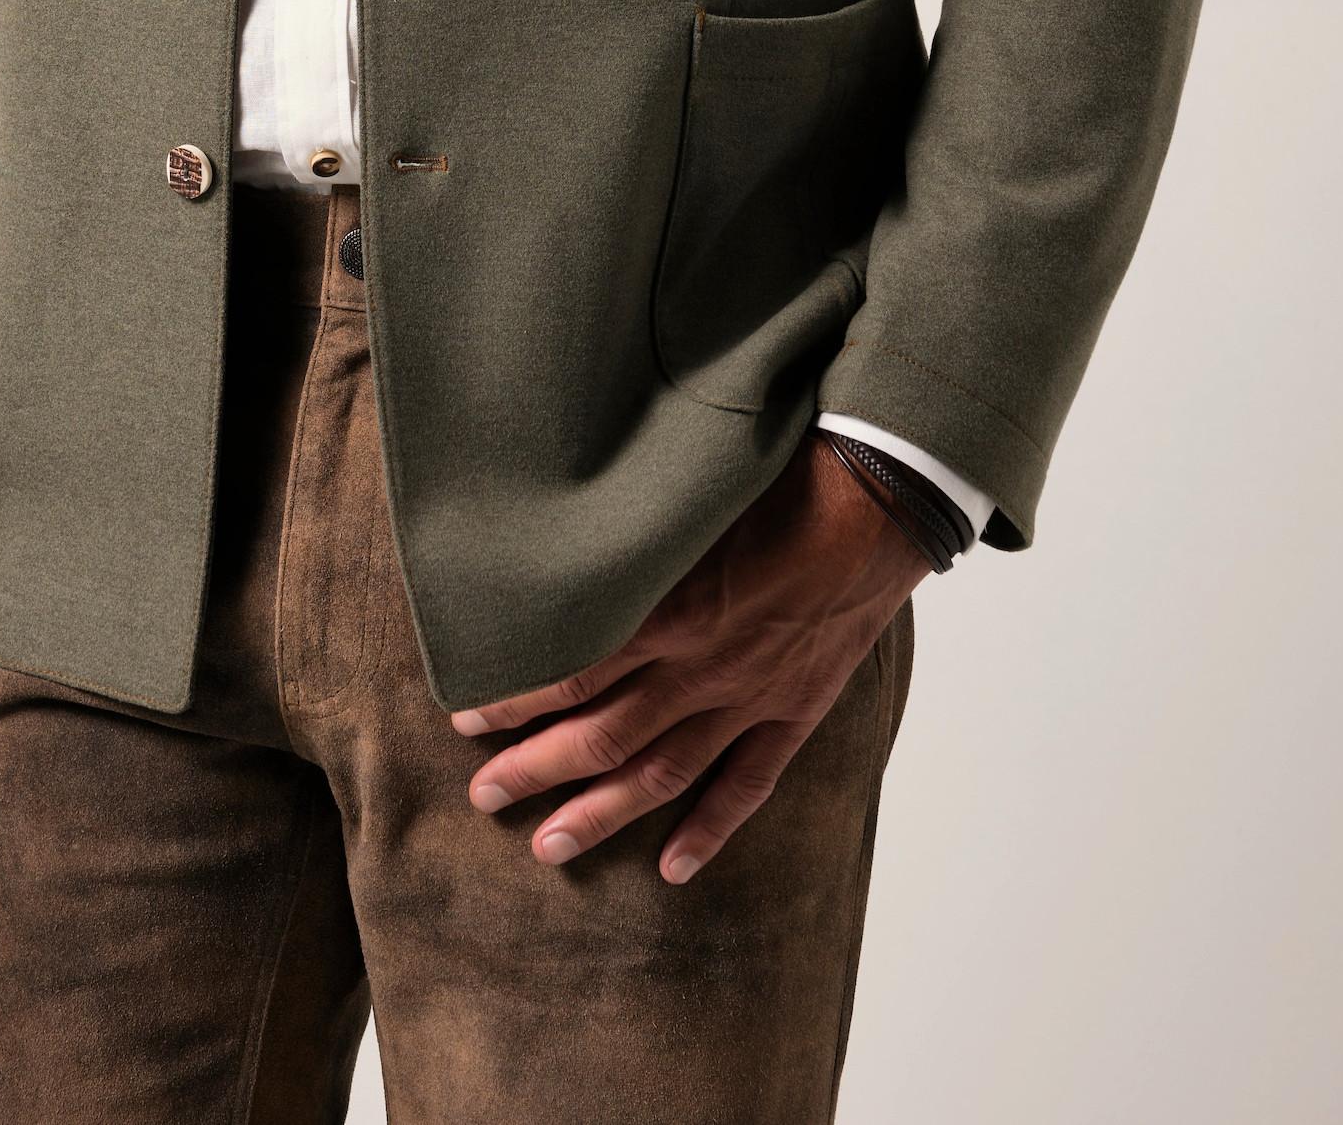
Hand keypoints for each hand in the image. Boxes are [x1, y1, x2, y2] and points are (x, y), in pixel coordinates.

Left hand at [451, 431, 925, 883]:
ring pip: (663, 771)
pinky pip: (747, 785)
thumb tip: (561, 529)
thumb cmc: (782, 475)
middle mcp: (703, 664)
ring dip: (602, 813)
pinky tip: (673, 867)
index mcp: (672, 607)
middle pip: (604, 734)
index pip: (574, 668)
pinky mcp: (795, 709)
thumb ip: (631, 529)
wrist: (877, 498)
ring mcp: (751, 696)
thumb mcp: (690, 494)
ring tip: (548, 847)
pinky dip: (710, 830)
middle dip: (536, 769)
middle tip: (482, 797)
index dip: (516, 697)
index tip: (465, 714)